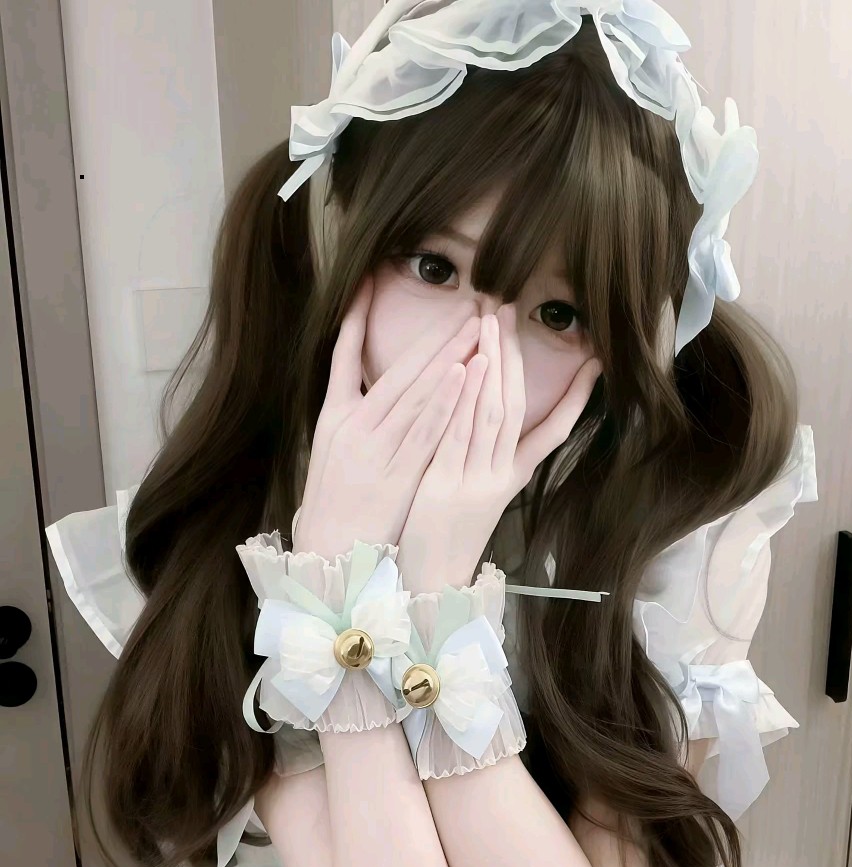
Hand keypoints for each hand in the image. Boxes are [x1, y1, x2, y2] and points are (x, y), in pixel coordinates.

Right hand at [294, 276, 481, 559]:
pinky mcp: (397, 472)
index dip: (357, 317)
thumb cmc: (333, 502)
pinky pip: (424, 430)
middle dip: (434, 334)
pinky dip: (443, 400)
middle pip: (397, 369)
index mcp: (333, 415)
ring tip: (474, 325)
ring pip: (414, 392)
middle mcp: (353, 424)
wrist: (330, 553)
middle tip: (467, 303)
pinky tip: (463, 374)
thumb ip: (349, 411)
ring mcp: (375, 447)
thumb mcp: (330, 449)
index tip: (372, 281)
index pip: (342, 354)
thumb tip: (366, 378)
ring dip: (447, 356)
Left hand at [396, 304, 601, 591]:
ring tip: (492, 323)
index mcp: (512, 479)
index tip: (595, 365)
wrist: (432, 585)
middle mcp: (500, 476)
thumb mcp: (480, 500)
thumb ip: (489, 462)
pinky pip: (461, 435)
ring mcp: (476, 481)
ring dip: (493, 365)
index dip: (577, 399)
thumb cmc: (450, 540)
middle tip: (509, 312)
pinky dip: (467, 399)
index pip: (553, 433)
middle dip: (514, 357)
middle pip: (516, 408)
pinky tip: (468, 366)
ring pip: (493, 415)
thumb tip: (491, 427)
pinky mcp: (447, 486)